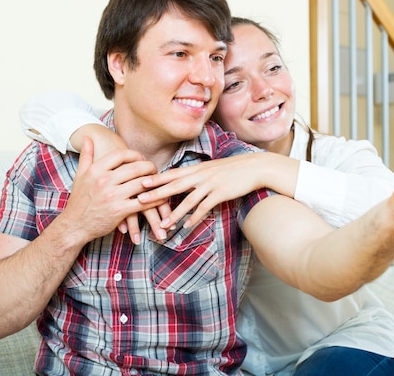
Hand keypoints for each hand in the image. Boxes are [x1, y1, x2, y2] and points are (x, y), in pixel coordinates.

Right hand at [60, 138, 164, 244]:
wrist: (75, 225)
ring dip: (154, 182)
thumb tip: (88, 137)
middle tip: (154, 169)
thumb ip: (86, 155)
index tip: (141, 158)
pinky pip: (143, 202)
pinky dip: (155, 200)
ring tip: (160, 182)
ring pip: (141, 183)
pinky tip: (162, 198)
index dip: (135, 154)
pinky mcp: (119, 211)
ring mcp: (112, 196)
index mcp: (96, 170)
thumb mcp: (80, 175)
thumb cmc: (79, 200)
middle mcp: (104, 181)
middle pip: (135, 167)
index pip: (120, 155)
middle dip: (149, 167)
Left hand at [137, 152, 298, 229]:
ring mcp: (210, 184)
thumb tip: (182, 181)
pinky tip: (187, 226)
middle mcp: (200, 175)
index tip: (139, 182)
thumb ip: (196, 175)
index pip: (172, 173)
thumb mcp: (211, 168)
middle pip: (174, 185)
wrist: (254, 167)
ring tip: (163, 224)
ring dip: (174, 213)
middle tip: (139, 200)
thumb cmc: (232, 169)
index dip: (156, 178)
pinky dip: (195, 217)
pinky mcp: (220, 193)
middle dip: (156, 194)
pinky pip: (204, 207)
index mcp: (197, 168)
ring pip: (188, 200)